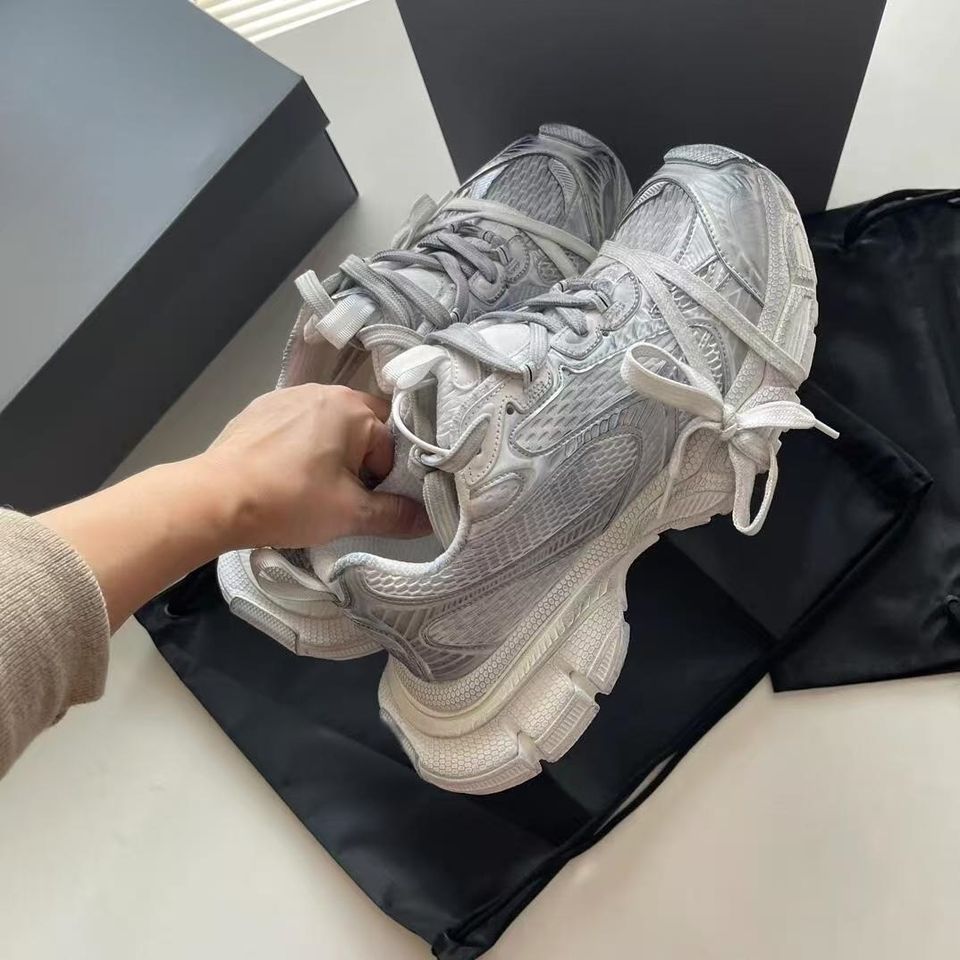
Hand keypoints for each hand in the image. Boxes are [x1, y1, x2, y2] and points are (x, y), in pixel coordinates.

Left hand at [39, 384, 429, 630]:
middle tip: (340, 499)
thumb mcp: (349, 515)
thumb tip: (429, 519)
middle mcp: (323, 391)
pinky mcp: (258, 410)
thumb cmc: (288, 500)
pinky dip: (299, 449)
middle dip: (359, 465)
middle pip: (362, 431)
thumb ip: (395, 515)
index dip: (385, 480)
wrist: (212, 499)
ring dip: (329, 456)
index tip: (365, 504)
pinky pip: (296, 427)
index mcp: (352, 408)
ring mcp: (287, 396)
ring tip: (309, 490)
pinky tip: (283, 476)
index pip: (392, 444)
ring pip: (328, 428)